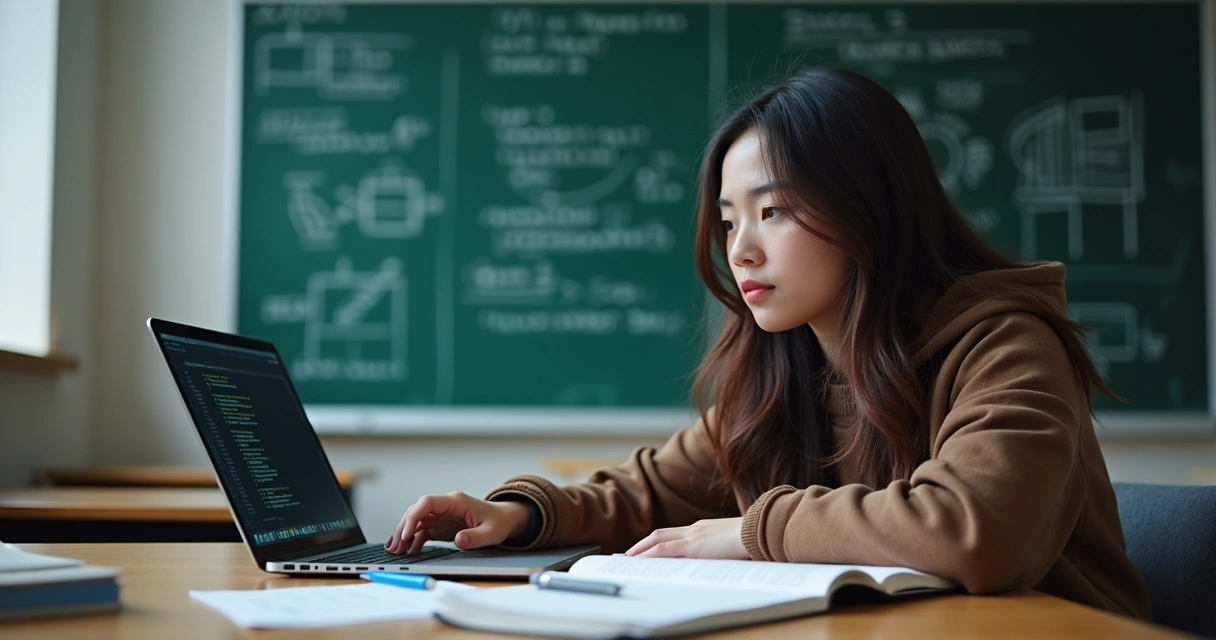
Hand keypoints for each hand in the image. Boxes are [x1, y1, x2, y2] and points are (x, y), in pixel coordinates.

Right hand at [386, 492, 530, 553]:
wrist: (505, 520)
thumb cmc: (499, 522)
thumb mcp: (491, 532)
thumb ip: (475, 537)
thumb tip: (459, 540)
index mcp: (455, 501)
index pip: (427, 502)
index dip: (414, 516)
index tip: (405, 534)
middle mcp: (445, 506)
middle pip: (417, 511)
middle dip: (403, 528)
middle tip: (395, 548)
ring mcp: (441, 515)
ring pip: (416, 521)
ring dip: (404, 534)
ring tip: (395, 551)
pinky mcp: (441, 525)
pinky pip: (422, 530)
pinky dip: (412, 539)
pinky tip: (407, 550)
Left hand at [624, 517, 748, 559]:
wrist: (757, 531)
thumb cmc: (751, 539)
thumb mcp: (733, 545)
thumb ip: (722, 551)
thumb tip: (719, 561)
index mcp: (704, 528)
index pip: (675, 533)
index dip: (660, 540)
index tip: (650, 547)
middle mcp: (694, 528)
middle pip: (661, 533)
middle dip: (644, 543)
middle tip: (631, 553)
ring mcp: (692, 535)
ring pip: (658, 539)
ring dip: (641, 548)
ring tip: (629, 558)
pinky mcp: (692, 545)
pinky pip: (663, 548)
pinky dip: (648, 554)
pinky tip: (639, 560)